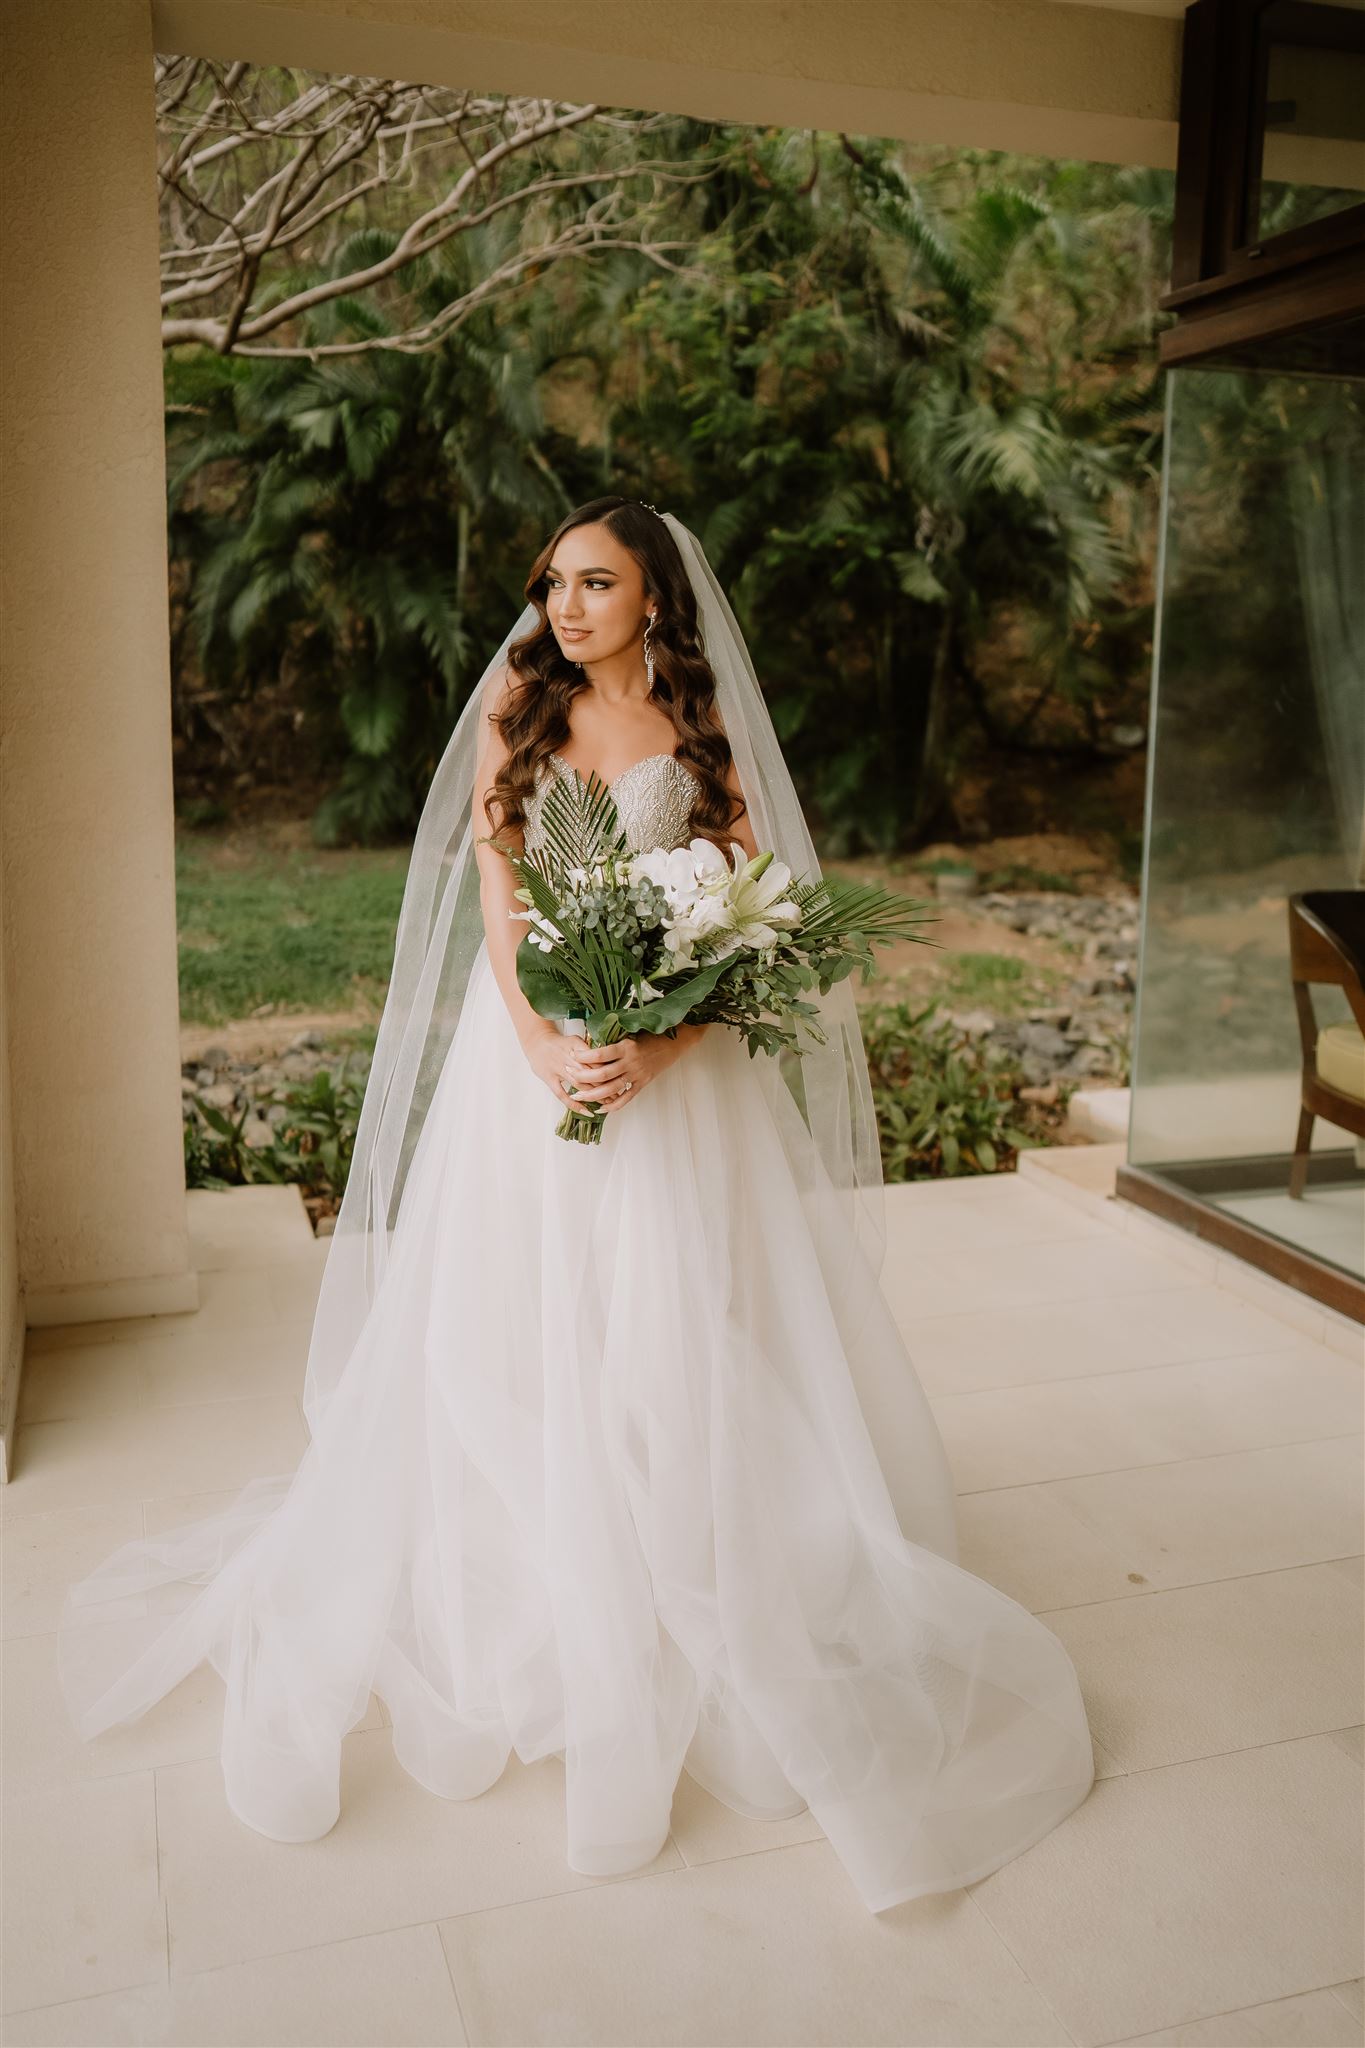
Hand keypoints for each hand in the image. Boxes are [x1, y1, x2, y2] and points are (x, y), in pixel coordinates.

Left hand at [522, 1021, 706, 1113]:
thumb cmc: (651, 1034)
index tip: (572, 1055)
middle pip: (603, 1074)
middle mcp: (631, 1062)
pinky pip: (626, 1098)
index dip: (585, 1056)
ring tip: (578, 1096)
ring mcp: (637, 1075)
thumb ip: (614, 1037)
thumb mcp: (631, 1031)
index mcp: (626, 1046)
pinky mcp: (643, 1083)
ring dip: (593, 1094)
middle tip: (569, 1075)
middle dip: (583, 1076)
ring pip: (612, 1089)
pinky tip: (601, 1107)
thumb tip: (591, 1037)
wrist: (674, 1042)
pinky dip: (613, 1105)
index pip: (601, 1054)